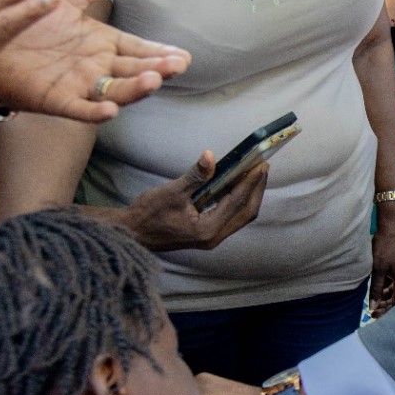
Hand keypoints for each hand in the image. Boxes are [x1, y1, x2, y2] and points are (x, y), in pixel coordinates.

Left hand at [0, 0, 191, 121]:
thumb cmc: (28, 22)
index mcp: (101, 44)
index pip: (137, 49)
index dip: (159, 52)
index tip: (183, 55)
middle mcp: (95, 67)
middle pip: (133, 71)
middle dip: (156, 69)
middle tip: (176, 66)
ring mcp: (78, 85)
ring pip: (114, 90)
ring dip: (135, 88)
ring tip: (152, 81)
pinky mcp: (55, 100)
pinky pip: (79, 109)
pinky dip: (95, 112)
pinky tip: (110, 111)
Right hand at [122, 151, 266, 250]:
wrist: (132, 234)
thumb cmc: (148, 214)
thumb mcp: (171, 192)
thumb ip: (195, 176)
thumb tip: (210, 156)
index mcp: (208, 229)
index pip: (238, 202)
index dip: (251, 181)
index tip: (261, 163)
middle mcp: (214, 237)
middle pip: (247, 211)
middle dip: (256, 188)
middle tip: (263, 165)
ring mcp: (211, 237)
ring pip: (241, 215)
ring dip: (250, 194)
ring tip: (255, 173)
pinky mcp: (207, 234)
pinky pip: (231, 216)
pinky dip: (238, 200)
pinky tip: (238, 185)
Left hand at [368, 217, 394, 315]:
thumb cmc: (385, 246)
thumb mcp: (378, 269)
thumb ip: (376, 289)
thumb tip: (373, 307)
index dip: (386, 310)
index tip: (373, 315)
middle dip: (388, 305)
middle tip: (374, 310)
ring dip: (389, 296)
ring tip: (376, 299)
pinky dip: (392, 287)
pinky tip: (382, 287)